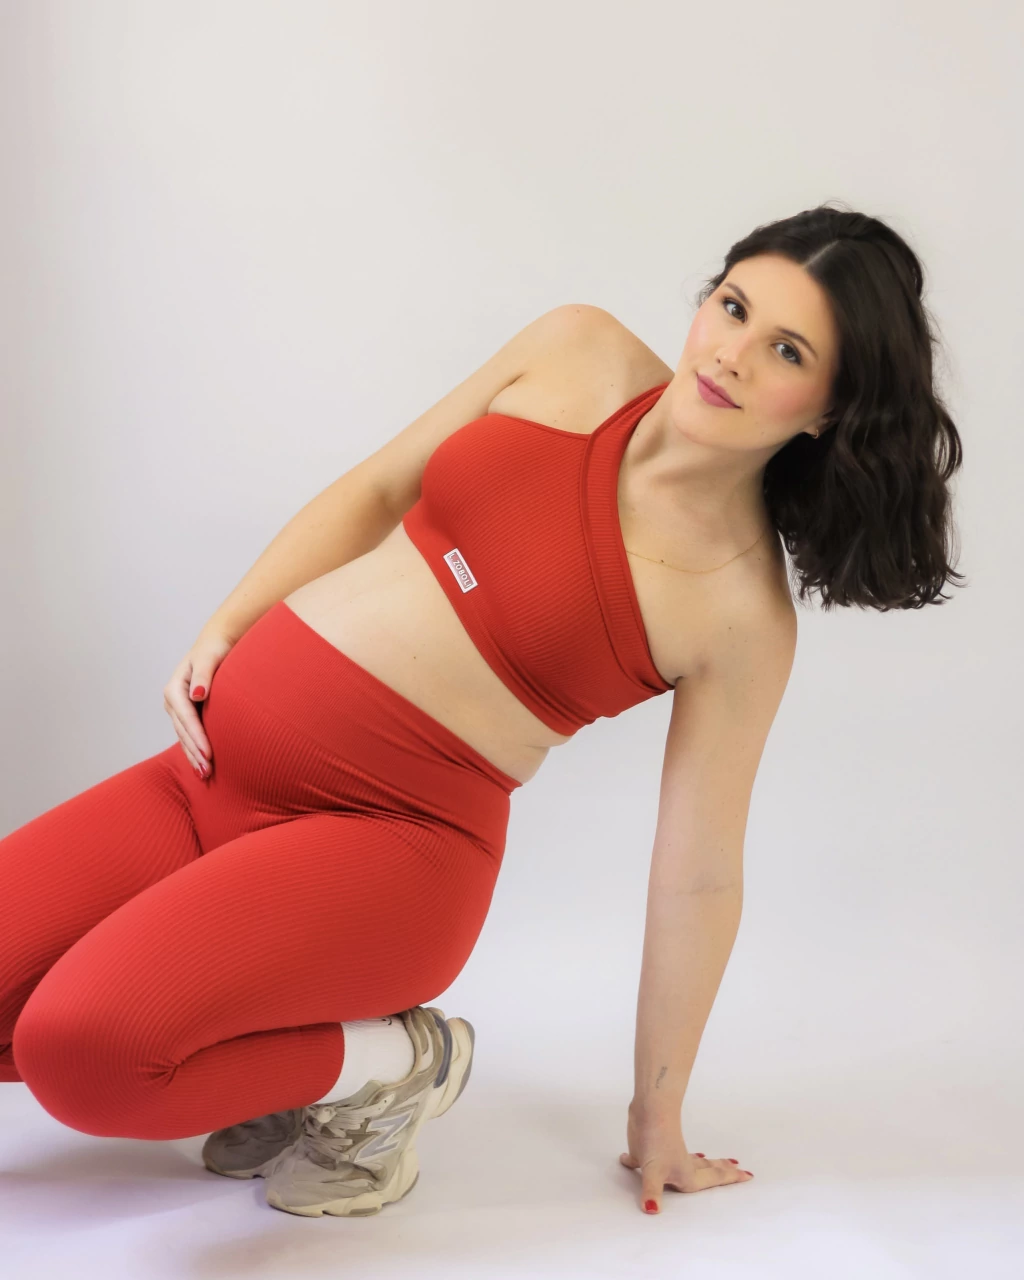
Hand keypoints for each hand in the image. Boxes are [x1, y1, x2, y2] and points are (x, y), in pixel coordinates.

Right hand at [162, 626, 236, 776]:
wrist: (215, 645)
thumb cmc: (214, 649)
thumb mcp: (209, 658)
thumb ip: (204, 674)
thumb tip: (198, 694)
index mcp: (175, 688)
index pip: (186, 718)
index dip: (197, 737)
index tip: (209, 754)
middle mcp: (173, 700)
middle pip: (183, 731)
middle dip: (194, 752)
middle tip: (207, 771)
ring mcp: (178, 709)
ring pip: (184, 736)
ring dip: (193, 755)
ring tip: (205, 774)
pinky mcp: (187, 713)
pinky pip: (189, 735)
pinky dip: (195, 749)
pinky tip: (202, 764)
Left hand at [619, 1101, 753, 1213]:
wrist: (646, 1111)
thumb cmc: (655, 1142)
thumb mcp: (653, 1172)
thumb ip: (653, 1193)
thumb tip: (652, 1211)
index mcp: (686, 1175)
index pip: (713, 1179)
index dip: (730, 1178)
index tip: (748, 1174)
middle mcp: (680, 1165)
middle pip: (706, 1169)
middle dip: (721, 1170)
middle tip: (738, 1167)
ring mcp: (666, 1155)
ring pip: (687, 1160)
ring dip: (698, 1162)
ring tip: (707, 1159)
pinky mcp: (648, 1148)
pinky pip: (649, 1159)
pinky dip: (640, 1162)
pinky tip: (628, 1159)